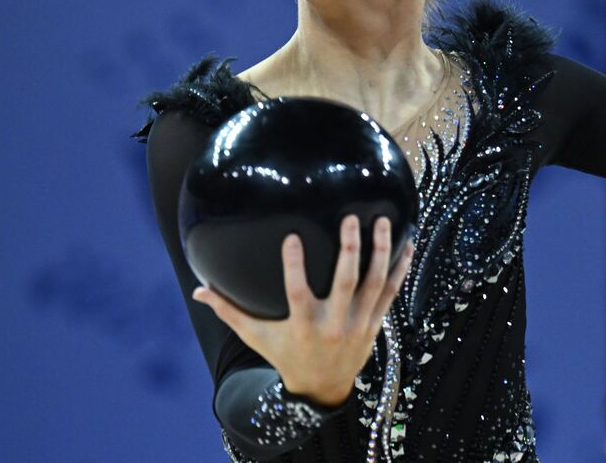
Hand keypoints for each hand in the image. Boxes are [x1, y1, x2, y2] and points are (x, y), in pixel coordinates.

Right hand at [192, 214, 414, 404]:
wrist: (321, 388)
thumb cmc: (285, 355)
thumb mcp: (256, 337)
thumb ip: (230, 311)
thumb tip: (198, 290)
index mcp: (303, 325)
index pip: (298, 292)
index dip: (294, 265)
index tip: (291, 238)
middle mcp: (334, 323)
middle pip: (347, 283)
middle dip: (350, 250)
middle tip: (351, 218)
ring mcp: (359, 323)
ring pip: (375, 284)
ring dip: (382, 252)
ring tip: (383, 222)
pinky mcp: (375, 323)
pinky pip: (392, 291)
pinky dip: (401, 268)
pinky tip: (408, 243)